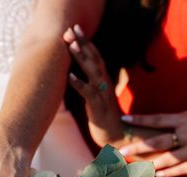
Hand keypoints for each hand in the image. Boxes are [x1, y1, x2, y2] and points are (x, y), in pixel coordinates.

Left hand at [63, 25, 124, 145]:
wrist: (118, 137)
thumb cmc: (105, 117)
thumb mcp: (98, 96)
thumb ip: (92, 83)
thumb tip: (81, 74)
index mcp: (105, 80)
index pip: (96, 56)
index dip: (87, 42)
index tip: (76, 29)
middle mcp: (105, 83)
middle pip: (94, 58)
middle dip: (83, 43)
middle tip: (72, 29)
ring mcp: (102, 94)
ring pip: (92, 72)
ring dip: (81, 58)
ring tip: (70, 45)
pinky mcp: (97, 107)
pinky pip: (88, 93)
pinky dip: (79, 84)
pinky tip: (69, 76)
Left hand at [119, 108, 186, 176]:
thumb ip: (180, 119)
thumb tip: (160, 123)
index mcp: (186, 119)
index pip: (158, 119)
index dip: (140, 120)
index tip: (124, 120)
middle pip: (158, 142)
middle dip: (138, 147)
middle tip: (121, 152)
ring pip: (166, 159)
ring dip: (149, 164)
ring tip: (134, 167)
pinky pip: (180, 170)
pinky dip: (167, 173)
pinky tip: (155, 175)